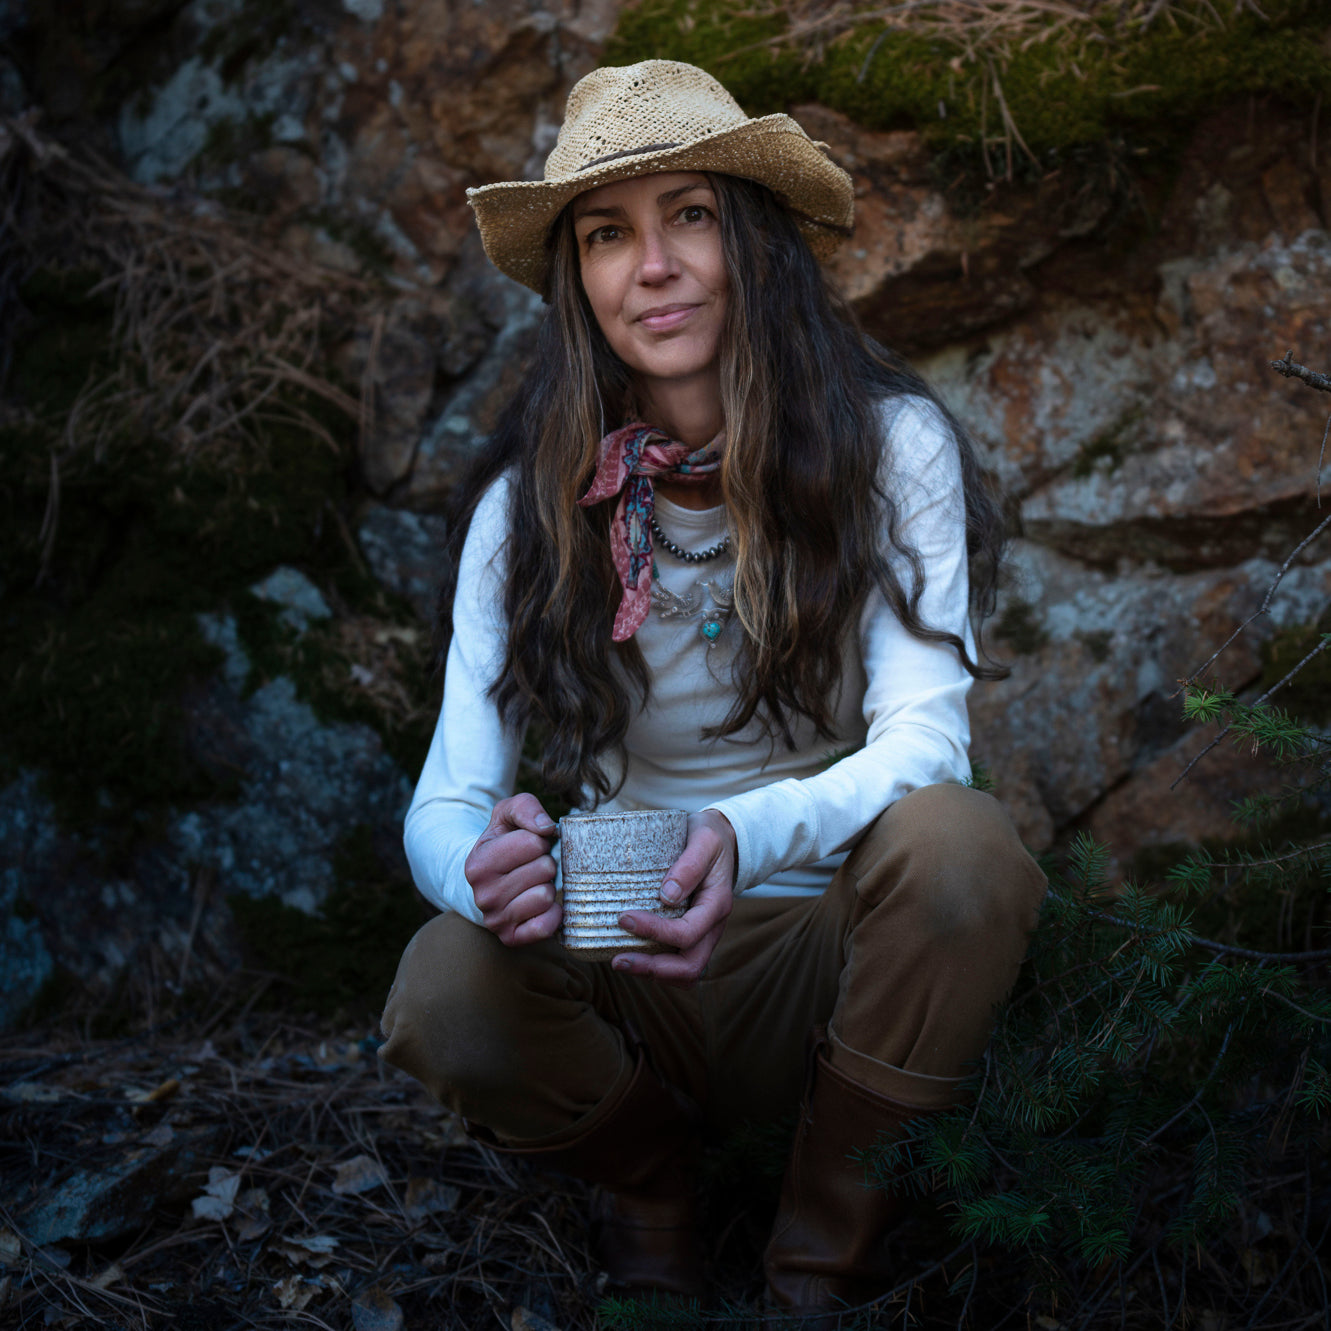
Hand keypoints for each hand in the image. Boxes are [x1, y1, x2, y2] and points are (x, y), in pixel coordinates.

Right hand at [464, 794, 559, 945]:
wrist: (487, 879)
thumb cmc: (503, 842)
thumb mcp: (507, 815)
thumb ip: (526, 808)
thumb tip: (547, 828)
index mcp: (477, 864)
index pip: (532, 842)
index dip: (538, 840)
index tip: (527, 845)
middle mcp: (482, 896)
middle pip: (544, 868)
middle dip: (545, 862)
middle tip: (532, 865)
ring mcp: (495, 920)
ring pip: (546, 895)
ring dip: (548, 885)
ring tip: (533, 882)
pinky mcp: (511, 939)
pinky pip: (546, 926)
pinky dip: (552, 913)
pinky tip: (541, 903)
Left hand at [613, 809, 736, 987]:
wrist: (724, 841)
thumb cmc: (711, 838)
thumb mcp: (705, 840)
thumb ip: (690, 864)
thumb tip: (668, 895)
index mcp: (717, 904)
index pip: (687, 933)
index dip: (655, 931)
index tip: (623, 918)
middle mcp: (713, 926)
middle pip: (690, 966)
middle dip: (653, 968)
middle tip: (619, 960)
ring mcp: (704, 934)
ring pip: (686, 972)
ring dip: (654, 973)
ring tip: (621, 962)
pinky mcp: (692, 935)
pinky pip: (679, 963)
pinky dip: (657, 967)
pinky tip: (633, 954)